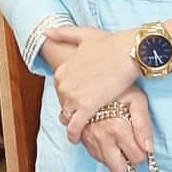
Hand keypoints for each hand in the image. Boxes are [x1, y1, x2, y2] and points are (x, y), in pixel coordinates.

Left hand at [46, 25, 139, 141]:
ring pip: (67, 117)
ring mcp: (74, 97)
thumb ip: (63, 34)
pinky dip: (74, 134)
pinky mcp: (86, 107)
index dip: (70, 97)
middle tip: (82, 117)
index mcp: (63, 71)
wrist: (126, 53)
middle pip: (64, 105)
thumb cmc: (110, 43)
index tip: (78, 101)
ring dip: (72, 125)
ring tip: (78, 131)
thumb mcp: (83, 35)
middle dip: (72, 111)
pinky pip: (75, 126)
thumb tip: (45, 32)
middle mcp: (64, 85)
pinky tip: (77, 139)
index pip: (61, 90)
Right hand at [77, 88, 153, 171]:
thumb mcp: (137, 100)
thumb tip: (148, 148)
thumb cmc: (118, 86)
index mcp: (118, 129)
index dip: (141, 153)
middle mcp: (102, 137)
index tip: (141, 144)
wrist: (89, 75)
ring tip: (117, 136)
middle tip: (129, 146)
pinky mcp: (80, 136)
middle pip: (117, 169)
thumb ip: (144, 125)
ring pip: (104, 163)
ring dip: (113, 154)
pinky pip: (93, 154)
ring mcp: (88, 138)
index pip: (136, 158)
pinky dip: (101, 149)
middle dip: (126, 161)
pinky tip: (106, 134)